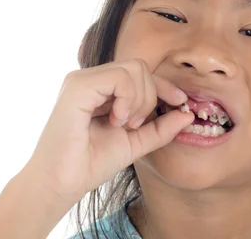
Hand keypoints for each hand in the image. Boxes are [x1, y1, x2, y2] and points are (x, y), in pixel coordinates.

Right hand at [23, 59, 193, 205]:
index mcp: (101, 89)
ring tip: (124, 124)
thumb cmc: (91, 163)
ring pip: (133, 69)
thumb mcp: (136, 143)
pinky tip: (117, 120)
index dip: (165, 86)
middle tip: (135, 124)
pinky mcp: (78, 86)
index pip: (141, 73)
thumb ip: (161, 127)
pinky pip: (119, 77)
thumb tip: (189, 114)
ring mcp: (82, 79)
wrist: (61, 183)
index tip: (181, 102)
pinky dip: (127, 98)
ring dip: (140, 100)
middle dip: (151, 96)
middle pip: (140, 67)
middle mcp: (91, 79)